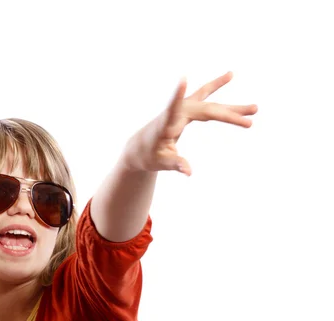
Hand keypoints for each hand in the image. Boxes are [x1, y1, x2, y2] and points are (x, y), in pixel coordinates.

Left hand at [123, 71, 257, 175]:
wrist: (140, 147)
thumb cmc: (148, 156)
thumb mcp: (161, 163)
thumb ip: (175, 164)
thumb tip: (189, 172)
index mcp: (165, 125)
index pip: (172, 109)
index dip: (176, 96)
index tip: (181, 80)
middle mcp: (175, 113)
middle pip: (206, 110)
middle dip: (229, 115)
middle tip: (250, 121)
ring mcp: (181, 109)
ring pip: (209, 103)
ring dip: (230, 105)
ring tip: (252, 105)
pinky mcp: (185, 109)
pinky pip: (204, 98)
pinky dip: (216, 88)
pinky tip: (229, 76)